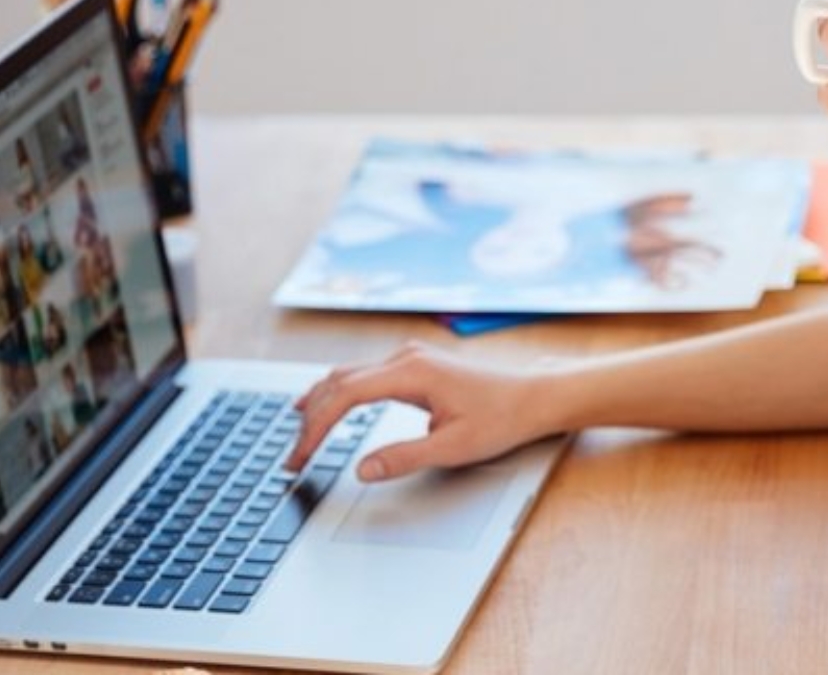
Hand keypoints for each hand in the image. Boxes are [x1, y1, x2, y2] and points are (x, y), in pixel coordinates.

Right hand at [285, 341, 556, 481]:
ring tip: (299, 437)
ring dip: (320, 404)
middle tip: (292, 459)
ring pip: (347, 375)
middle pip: (337, 382)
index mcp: (411, 373)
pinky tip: (323, 405)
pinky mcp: (414, 364)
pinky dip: (338, 394)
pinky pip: (362, 374)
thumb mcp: (453, 448)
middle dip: (310, 420)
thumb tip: (362, 469)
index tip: (300, 459)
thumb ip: (404, 458)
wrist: (534, 397)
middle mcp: (405, 357)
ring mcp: (409, 357)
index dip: (315, 429)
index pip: (343, 396)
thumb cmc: (502, 419)